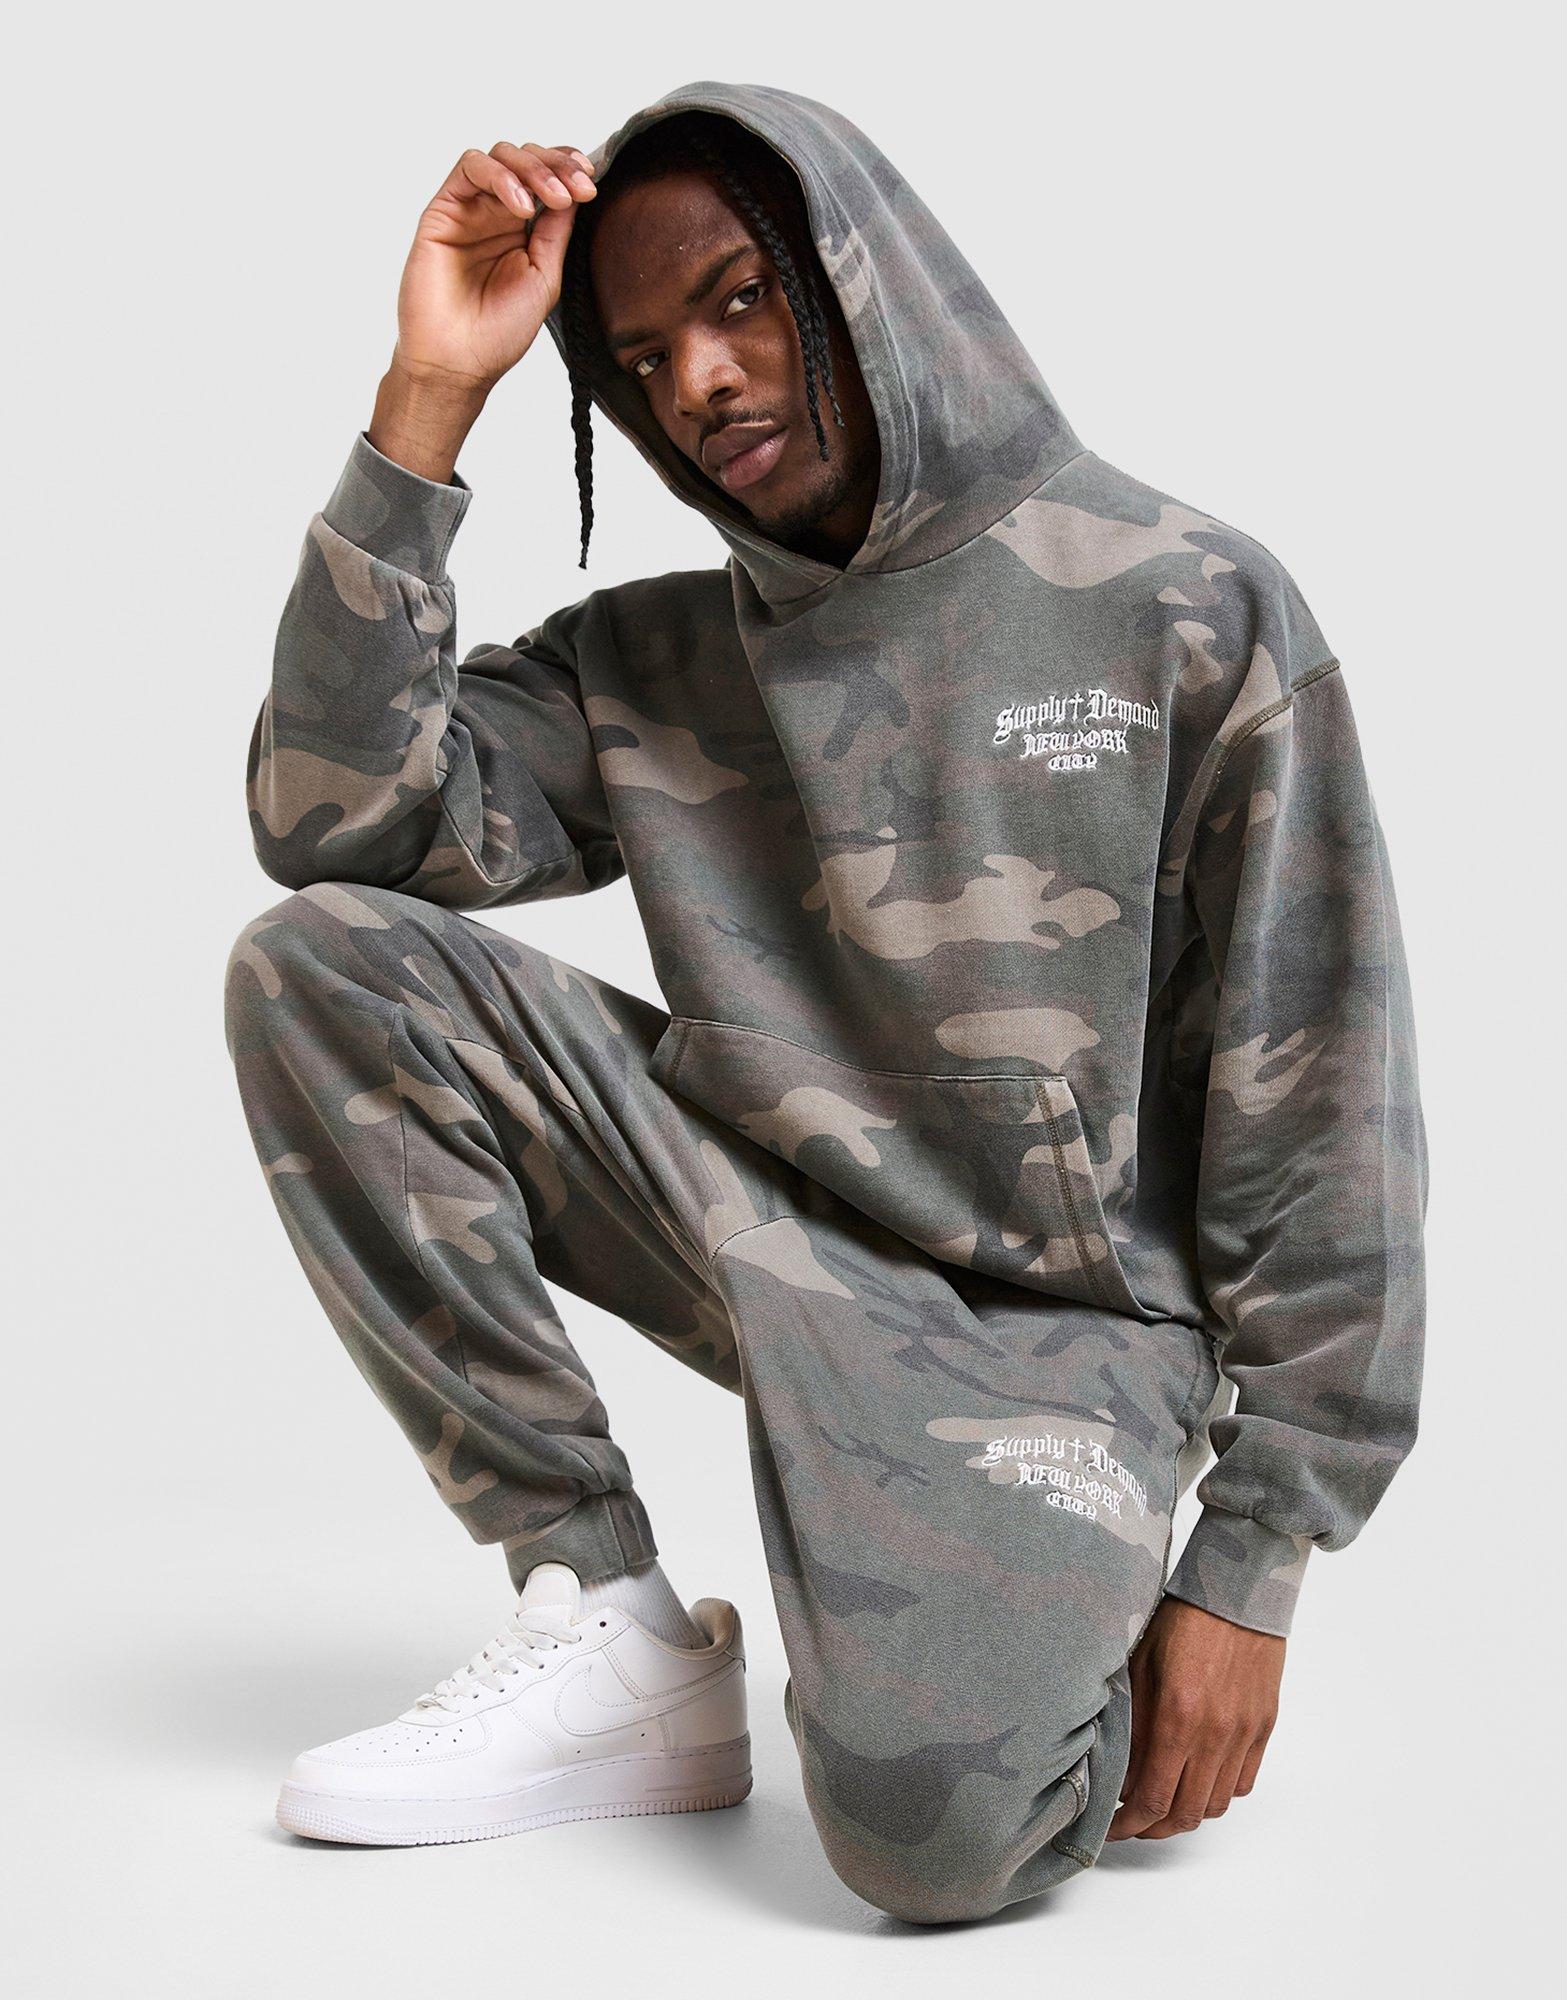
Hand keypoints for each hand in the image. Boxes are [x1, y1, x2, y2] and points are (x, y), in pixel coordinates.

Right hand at [393, 139, 600, 396]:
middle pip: (527, 159)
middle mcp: (495, 214)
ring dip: (533, 168)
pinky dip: (499, 176)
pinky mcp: (443, 210)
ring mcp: (469, 209)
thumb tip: (575, 192)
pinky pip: (470, 168)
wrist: (458, 362)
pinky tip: (521, 206)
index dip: (569, 171)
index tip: (591, 182)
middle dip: (557, 166)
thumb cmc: (498, 333)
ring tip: (552, 200)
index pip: (547, 181)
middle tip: (579, 188)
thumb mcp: (544, 278)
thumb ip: (555, 233)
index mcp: (522, 230)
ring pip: (501, 156)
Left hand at [1106, 1596, 1283, 1839]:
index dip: (1128, 1825)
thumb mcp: (1140, 1665)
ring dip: (1188, 1813)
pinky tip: (1199, 1780)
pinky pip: (1244, 1781)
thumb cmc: (1181, 1619)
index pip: (1152, 1799)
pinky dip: (1220, 1792)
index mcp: (1177, 1718)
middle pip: (1186, 1813)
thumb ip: (1132, 1724)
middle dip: (1154, 1829)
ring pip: (1217, 1804)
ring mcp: (1244, 1733)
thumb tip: (1121, 1773)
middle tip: (1132, 1824)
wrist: (1235, 1591)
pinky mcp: (1264, 1727)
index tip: (1111, 1827)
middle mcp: (1215, 1734)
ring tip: (1164, 1803)